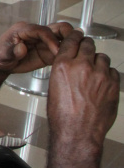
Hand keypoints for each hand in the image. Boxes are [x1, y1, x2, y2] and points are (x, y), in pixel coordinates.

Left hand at [0, 21, 66, 73]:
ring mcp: (44, 41)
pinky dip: (68, 52)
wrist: (0, 62)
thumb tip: (21, 48)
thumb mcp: (2, 54)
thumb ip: (12, 51)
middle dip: (67, 35)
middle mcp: (36, 33)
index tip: (57, 50)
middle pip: (57, 27)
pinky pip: (62, 49)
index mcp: (24, 29)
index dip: (50, 39)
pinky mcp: (48, 51)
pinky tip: (71, 60)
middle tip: (72, 48)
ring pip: (62, 37)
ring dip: (71, 43)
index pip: (41, 30)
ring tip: (75, 54)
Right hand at [48, 30, 119, 148]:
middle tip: (87, 51)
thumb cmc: (63, 115)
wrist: (78, 132)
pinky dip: (108, 74)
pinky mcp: (113, 84)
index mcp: (63, 66)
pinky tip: (102, 83)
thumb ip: (64, 70)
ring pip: (102, 57)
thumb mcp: (54, 86)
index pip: (71, 41)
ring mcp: (100, 75)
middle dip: (87, 46)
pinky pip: (113, 71)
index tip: (77, 35)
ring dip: (98, 62)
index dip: (75, 36)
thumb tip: (70, 65)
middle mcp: (82, 66)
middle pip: (88, 45)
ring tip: (95, 72)